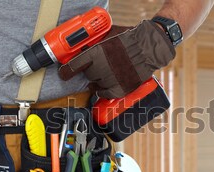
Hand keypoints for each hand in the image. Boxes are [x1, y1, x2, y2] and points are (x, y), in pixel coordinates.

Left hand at [59, 21, 175, 98]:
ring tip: (108, 72)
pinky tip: (108, 84)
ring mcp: (112, 80)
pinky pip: (106, 93)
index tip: (63, 74)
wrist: (149, 47)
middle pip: (87, 74)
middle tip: (99, 65)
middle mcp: (102, 68)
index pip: (73, 67)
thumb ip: (93, 42)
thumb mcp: (107, 34)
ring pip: (96, 84)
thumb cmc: (129, 38)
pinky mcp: (121, 89)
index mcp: (97, 53)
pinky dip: (105, 90)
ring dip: (99, 80)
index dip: (66, 72)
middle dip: (91, 70)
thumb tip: (80, 48)